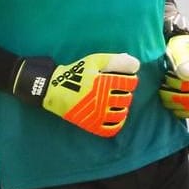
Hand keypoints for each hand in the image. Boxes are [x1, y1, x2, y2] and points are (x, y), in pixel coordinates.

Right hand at [15, 52, 140, 136]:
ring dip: (122, 107)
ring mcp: (96, 113)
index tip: (124, 79)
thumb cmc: (76, 73)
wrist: (52, 89)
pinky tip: (115, 115)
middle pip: (127, 97)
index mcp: (103, 82)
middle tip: (117, 90)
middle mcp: (101, 99)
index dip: (130, 79)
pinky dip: (117, 123)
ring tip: (116, 102)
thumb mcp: (94, 61)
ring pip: (121, 113)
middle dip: (125, 92)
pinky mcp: (91, 123)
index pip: (130, 83)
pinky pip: (111, 128)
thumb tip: (136, 64)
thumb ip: (115, 61)